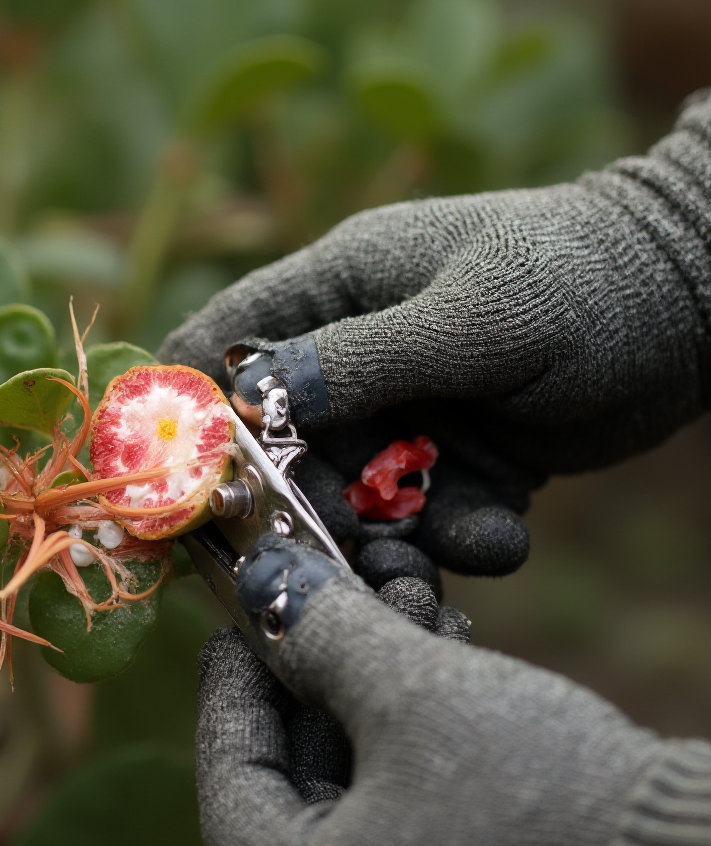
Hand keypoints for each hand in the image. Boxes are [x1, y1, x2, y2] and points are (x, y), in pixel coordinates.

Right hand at [159, 92, 710, 576]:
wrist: (695, 300)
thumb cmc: (580, 276)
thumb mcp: (472, 316)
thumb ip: (362, 359)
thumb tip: (247, 396)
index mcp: (338, 290)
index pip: (226, 341)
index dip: (188, 408)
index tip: (186, 481)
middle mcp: (356, 355)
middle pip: (281, 445)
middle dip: (300, 504)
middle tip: (332, 552)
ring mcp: (406, 410)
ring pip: (351, 494)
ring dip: (382, 538)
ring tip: (426, 569)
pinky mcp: (455, 459)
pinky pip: (424, 516)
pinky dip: (452, 538)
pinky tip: (501, 537)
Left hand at [197, 539, 661, 845]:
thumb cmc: (538, 795)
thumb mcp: (411, 693)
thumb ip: (320, 632)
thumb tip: (267, 579)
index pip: (232, 780)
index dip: (230, 684)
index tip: (240, 615)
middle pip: (295, 772)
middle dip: (319, 667)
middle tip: (322, 594)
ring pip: (357, 773)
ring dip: (374, 680)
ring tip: (406, 600)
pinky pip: (405, 794)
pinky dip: (412, 722)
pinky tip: (440, 647)